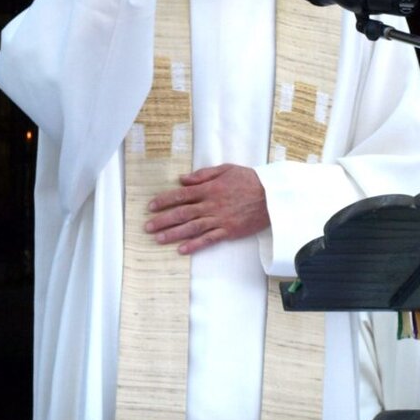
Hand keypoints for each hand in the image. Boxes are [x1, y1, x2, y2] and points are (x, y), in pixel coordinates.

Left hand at [144, 164, 270, 254]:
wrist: (272, 196)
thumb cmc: (249, 180)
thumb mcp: (226, 169)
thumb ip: (203, 175)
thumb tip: (182, 179)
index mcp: (209, 188)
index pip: (181, 195)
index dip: (164, 200)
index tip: (151, 206)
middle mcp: (211, 204)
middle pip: (182, 213)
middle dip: (163, 220)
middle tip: (147, 226)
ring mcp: (220, 219)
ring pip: (192, 228)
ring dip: (173, 234)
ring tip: (158, 239)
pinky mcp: (229, 231)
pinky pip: (208, 239)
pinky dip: (194, 245)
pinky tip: (181, 250)